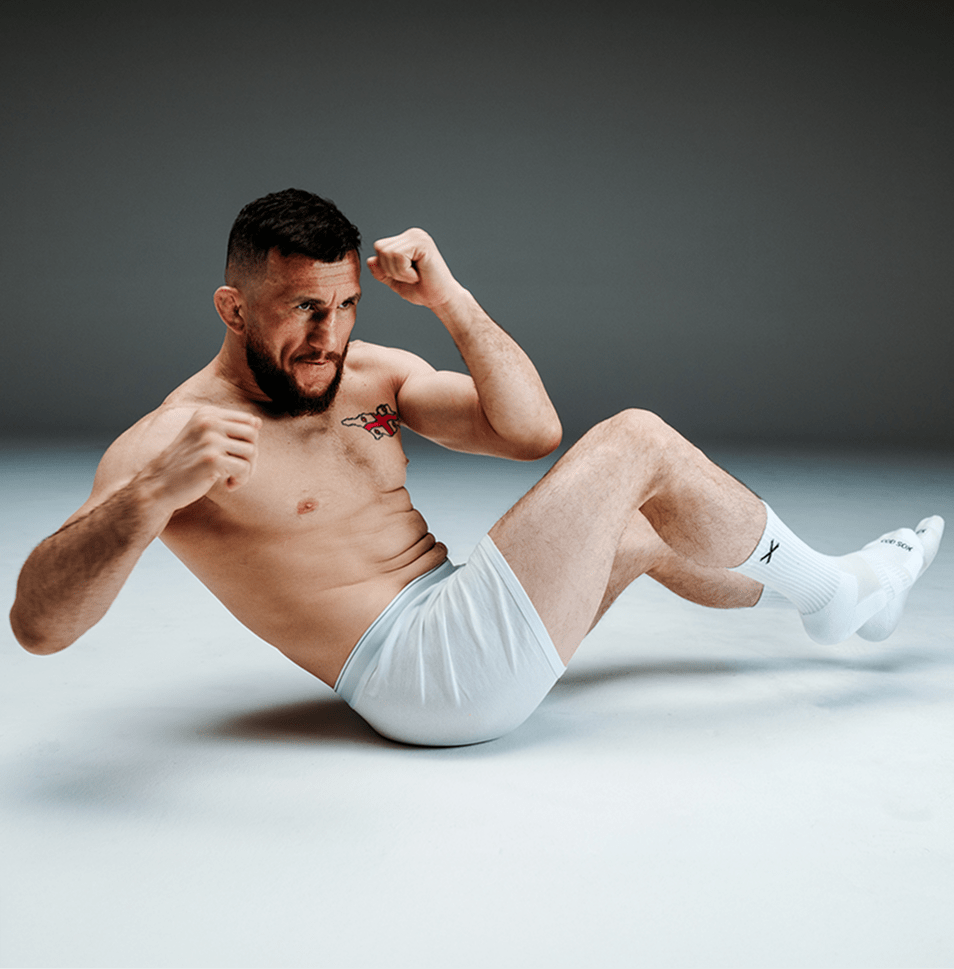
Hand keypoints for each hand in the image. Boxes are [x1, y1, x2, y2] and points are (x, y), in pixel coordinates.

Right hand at [142, 406, 260, 511]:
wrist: (159, 484)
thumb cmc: (186, 463)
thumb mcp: (204, 439)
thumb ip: (229, 429)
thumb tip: (258, 422)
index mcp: (207, 413)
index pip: (249, 421)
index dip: (249, 441)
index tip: (236, 455)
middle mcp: (208, 422)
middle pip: (253, 435)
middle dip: (251, 456)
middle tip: (238, 470)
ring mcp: (210, 440)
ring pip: (251, 452)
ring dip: (247, 471)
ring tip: (232, 478)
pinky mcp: (212, 460)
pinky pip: (244, 468)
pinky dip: (241, 480)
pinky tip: (228, 485)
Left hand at [367, 228, 465, 310]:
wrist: (441, 300)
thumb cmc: (422, 290)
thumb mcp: (395, 281)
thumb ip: (381, 271)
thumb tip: (370, 260)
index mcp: (405, 240)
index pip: (379, 248)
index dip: (386, 267)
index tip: (406, 275)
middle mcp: (412, 234)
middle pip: (380, 249)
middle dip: (391, 270)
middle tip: (411, 276)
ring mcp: (418, 237)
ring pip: (388, 253)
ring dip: (399, 272)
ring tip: (415, 276)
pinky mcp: (422, 243)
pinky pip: (398, 256)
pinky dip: (405, 272)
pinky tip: (419, 274)